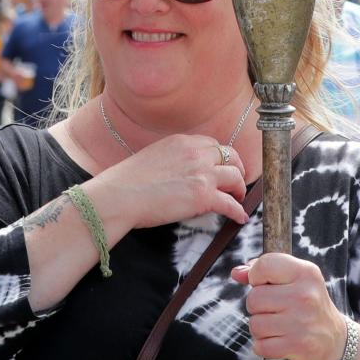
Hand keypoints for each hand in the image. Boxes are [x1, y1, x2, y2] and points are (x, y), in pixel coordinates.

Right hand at [90, 134, 247, 228]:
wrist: (120, 196)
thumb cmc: (127, 181)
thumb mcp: (153, 156)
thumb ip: (173, 159)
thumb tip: (180, 171)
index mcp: (182, 142)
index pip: (213, 145)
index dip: (222, 158)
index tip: (222, 166)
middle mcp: (196, 154)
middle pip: (230, 158)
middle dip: (237, 169)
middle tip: (236, 181)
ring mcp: (202, 174)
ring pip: (235, 178)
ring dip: (239, 189)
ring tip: (238, 198)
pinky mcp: (203, 196)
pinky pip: (230, 204)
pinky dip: (238, 211)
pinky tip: (239, 217)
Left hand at [230, 253, 344, 359]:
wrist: (334, 340)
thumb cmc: (308, 306)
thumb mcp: (295, 280)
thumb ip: (265, 271)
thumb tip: (237, 273)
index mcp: (305, 273)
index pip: (264, 265)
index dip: (257, 277)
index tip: (266, 285)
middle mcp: (305, 295)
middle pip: (254, 298)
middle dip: (258, 307)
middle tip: (275, 311)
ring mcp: (302, 321)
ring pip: (254, 324)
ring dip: (261, 328)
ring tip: (278, 327)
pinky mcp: (298, 345)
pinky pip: (260, 345)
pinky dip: (264, 346)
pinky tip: (279, 341)